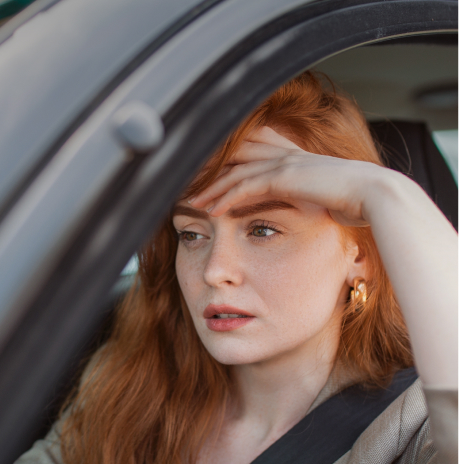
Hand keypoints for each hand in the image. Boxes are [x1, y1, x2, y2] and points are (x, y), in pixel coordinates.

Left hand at [190, 126, 388, 227]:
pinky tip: (211, 209)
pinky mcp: (285, 177)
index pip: (251, 155)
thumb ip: (309, 198)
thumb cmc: (356, 201)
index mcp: (294, 158)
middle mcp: (286, 155)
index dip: (227, 166)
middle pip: (236, 158)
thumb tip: (306, 210)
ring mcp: (285, 163)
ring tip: (191, 201)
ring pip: (236, 172)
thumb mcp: (326, 196)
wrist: (375, 196)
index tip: (206, 180)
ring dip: (212, 187)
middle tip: (186, 186)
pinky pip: (247, 186)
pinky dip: (226, 197)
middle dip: (210, 172)